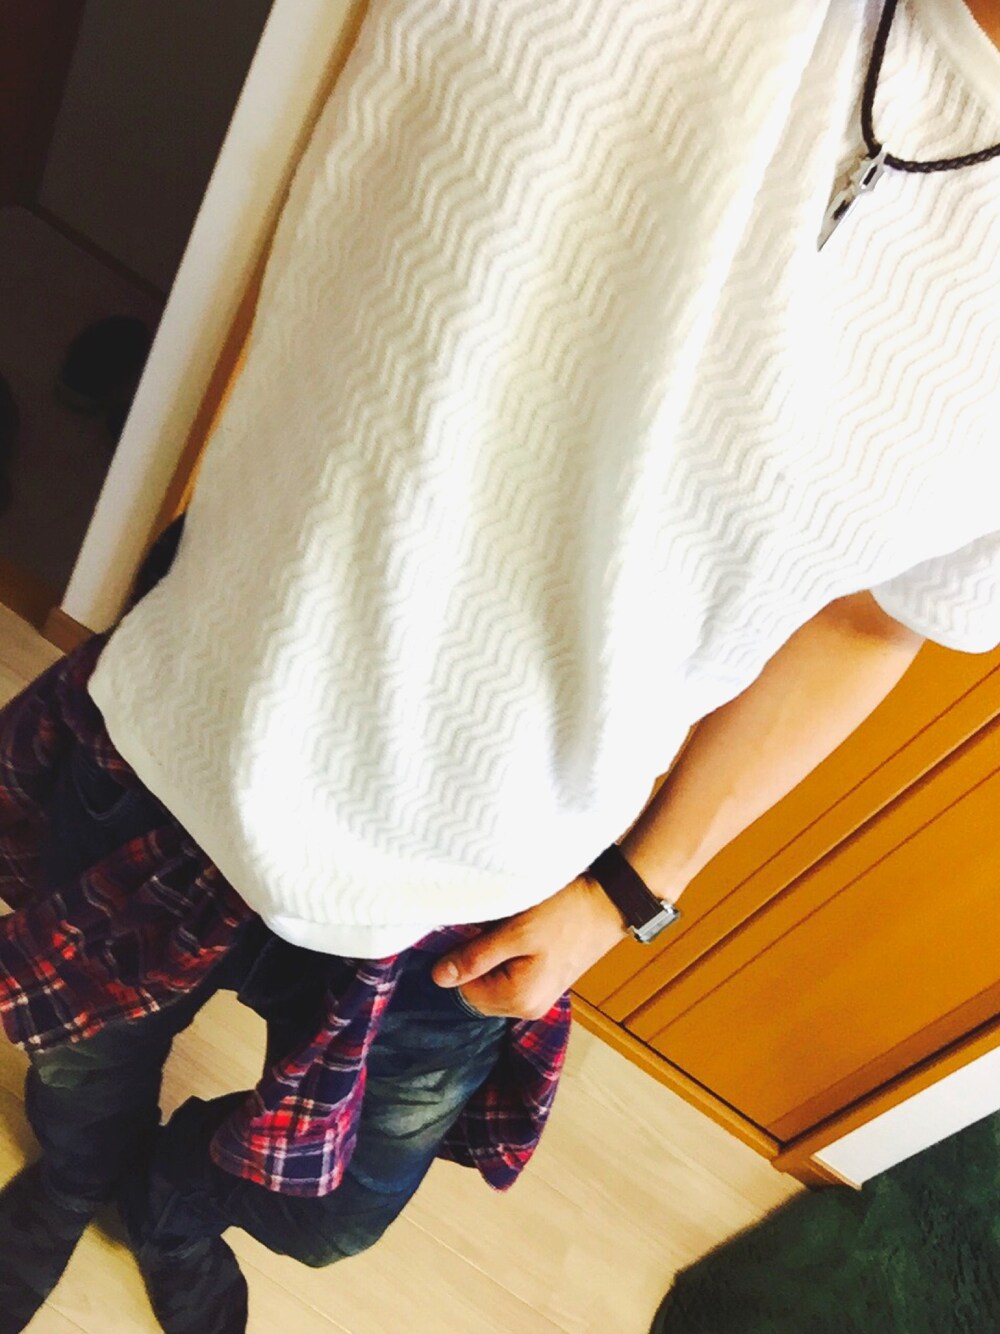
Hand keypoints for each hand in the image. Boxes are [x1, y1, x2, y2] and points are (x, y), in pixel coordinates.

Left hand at [431, 874, 630, 1019]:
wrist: (610, 903)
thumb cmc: (565, 913)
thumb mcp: (515, 931)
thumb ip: (475, 957)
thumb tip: (438, 978)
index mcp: (519, 1000)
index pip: (465, 989)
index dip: (463, 958)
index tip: (476, 929)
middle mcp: (529, 1008)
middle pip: (480, 990)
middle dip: (479, 960)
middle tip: (494, 927)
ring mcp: (540, 998)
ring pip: (495, 983)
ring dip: (494, 958)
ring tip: (511, 930)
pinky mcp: (547, 984)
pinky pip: (513, 978)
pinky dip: (510, 958)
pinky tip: (523, 936)